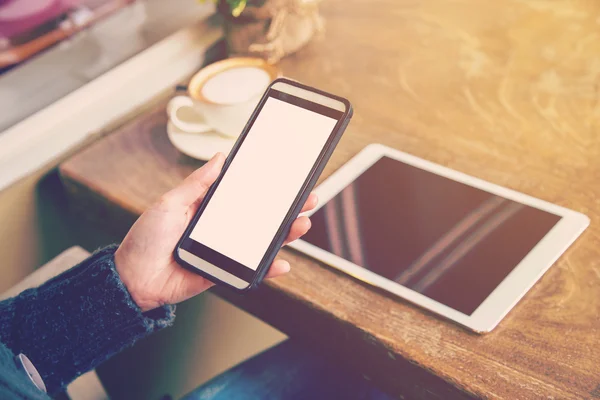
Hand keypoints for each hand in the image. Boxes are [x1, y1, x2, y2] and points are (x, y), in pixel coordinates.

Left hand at [115, 153, 317, 311]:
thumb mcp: (170, 203)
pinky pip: (249, 270)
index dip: (266, 187)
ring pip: (260, 242)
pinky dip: (267, 269)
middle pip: (260, 218)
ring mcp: (223, 251)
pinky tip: (282, 263)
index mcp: (208, 208)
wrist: (132, 279)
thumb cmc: (146, 239)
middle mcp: (219, 229)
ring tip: (300, 225)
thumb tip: (220, 158)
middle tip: (306, 199)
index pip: (244, 195)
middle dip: (285, 209)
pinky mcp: (222, 272)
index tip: (287, 179)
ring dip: (284, 235)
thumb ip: (197, 184)